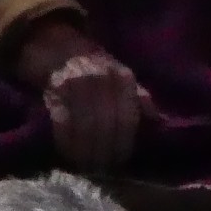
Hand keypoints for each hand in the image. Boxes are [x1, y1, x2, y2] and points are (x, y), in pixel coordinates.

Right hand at [15, 22, 156, 173]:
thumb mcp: (119, 74)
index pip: (128, 118)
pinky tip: (66, 153)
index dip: (123, 144)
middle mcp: (102, 79)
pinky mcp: (55, 87)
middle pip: (106, 125)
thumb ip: (137, 97)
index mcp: (122, 77)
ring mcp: (78, 82)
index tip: (118, 162)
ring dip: (84, 151)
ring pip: (86, 126)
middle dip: (103, 152)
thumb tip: (158, 122)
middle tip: (100, 170)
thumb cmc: (90, 64)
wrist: (52, 40)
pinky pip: (63, 121)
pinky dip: (65, 141)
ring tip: (85, 167)